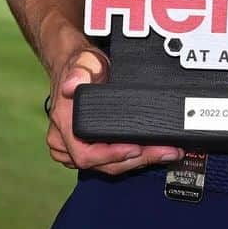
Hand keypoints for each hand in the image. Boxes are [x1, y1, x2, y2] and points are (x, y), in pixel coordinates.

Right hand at [46, 48, 181, 175]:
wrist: (78, 66)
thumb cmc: (82, 65)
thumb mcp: (83, 62)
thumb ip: (80, 71)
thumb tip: (72, 85)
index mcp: (64, 122)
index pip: (85, 154)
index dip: (112, 156)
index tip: (136, 148)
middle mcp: (64, 140)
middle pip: (101, 165)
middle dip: (136, 160)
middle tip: (163, 152)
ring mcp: (73, 148)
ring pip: (107, 167)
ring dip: (136, 162)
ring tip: (163, 153)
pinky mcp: (86, 149)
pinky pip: (107, 163)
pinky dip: (129, 160)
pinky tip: (149, 153)